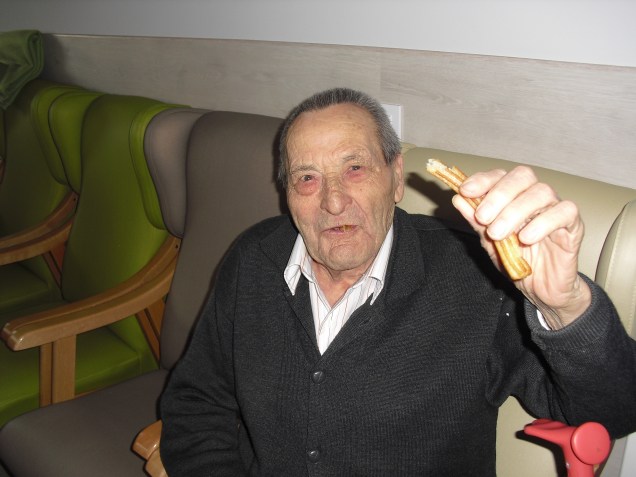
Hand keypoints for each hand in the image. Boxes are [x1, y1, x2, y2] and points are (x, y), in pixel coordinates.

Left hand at [451, 166, 590, 328]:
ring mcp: (556, 208)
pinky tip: (526, 238)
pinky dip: (542, 223)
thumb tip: (457, 199)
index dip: (483, 180)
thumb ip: (475, 221)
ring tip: (498, 234)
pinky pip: (564, 212)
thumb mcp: (489, 241)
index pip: (501, 175)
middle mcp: (536, 196)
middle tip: (482, 218)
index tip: (465, 191)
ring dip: (515, 212)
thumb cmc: (517, 259)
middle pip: (522, 177)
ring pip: (541, 193)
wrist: (540, 288)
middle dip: (498, 195)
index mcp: (514, 196)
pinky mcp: (574, 225)